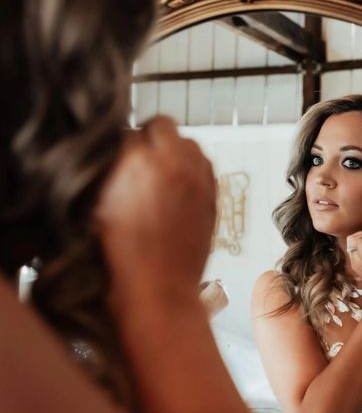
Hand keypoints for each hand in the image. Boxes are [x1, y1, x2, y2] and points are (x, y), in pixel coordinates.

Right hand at [95, 116, 215, 307]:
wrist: (159, 288)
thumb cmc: (122, 257)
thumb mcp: (97, 206)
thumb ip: (108, 172)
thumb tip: (116, 153)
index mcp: (136, 163)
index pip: (126, 130)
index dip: (119, 144)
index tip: (116, 154)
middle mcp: (171, 163)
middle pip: (162, 124)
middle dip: (148, 136)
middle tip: (139, 155)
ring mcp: (198, 178)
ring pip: (188, 141)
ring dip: (173, 150)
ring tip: (160, 172)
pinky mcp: (214, 193)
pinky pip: (204, 164)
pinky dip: (192, 168)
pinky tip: (178, 188)